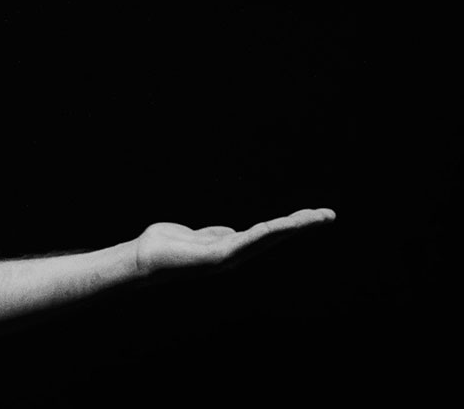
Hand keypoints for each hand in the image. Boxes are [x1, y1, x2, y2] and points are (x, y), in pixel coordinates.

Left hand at [134, 207, 337, 275]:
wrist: (143, 259)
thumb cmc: (165, 247)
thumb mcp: (196, 236)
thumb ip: (215, 236)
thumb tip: (230, 233)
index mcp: (231, 247)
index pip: (268, 233)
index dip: (291, 225)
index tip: (314, 214)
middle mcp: (235, 254)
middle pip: (275, 236)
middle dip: (302, 225)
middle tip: (330, 215)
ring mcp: (228, 257)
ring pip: (267, 238)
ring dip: (292, 227)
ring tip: (316, 217)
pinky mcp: (217, 258)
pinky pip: (246, 242)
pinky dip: (266, 233)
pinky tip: (280, 226)